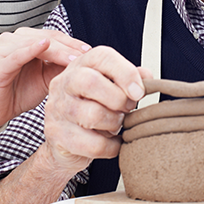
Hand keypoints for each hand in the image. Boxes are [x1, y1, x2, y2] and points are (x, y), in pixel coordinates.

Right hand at [0, 28, 91, 130]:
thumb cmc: (22, 92)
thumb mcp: (48, 78)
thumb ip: (62, 66)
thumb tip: (87, 60)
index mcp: (29, 40)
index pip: (57, 37)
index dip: (74, 43)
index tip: (92, 51)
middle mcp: (16, 39)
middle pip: (49, 38)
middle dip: (69, 47)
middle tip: (87, 55)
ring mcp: (5, 47)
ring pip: (36, 43)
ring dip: (57, 50)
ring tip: (74, 58)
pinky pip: (17, 53)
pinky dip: (30, 49)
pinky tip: (44, 45)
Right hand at [42, 46, 149, 170]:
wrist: (65, 142)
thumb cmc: (92, 108)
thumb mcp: (111, 88)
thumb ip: (130, 78)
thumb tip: (147, 77)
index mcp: (81, 65)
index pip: (102, 56)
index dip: (125, 72)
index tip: (139, 91)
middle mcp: (64, 83)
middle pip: (90, 81)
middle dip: (118, 98)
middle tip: (127, 108)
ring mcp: (57, 109)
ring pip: (93, 114)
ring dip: (115, 123)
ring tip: (117, 124)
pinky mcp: (57, 135)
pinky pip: (93, 144)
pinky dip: (111, 146)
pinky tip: (112, 142)